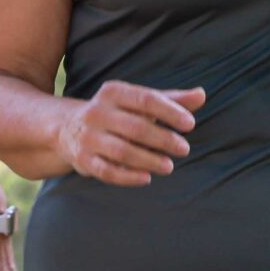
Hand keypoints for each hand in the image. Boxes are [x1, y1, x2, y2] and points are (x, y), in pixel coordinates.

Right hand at [55, 82, 204, 186]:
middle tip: (184, 149)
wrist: (67, 128)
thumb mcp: (139, 101)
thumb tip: (202, 95)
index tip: (189, 124)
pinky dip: (128, 176)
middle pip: (135, 127)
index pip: (145, 99)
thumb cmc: (116, 113)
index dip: (169, 111)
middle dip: (163, 139)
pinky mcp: (83, 160)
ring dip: (149, 160)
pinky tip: (147, 178)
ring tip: (169, 166)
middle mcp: (97, 112)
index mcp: (113, 92)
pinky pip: (107, 171)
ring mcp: (88, 137)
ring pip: (122, 151)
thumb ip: (171, 100)